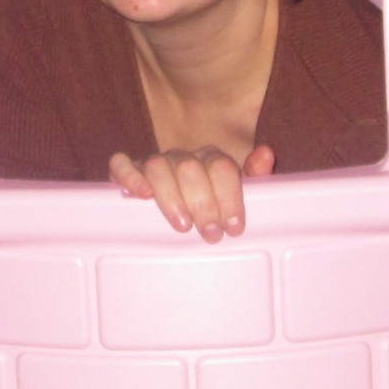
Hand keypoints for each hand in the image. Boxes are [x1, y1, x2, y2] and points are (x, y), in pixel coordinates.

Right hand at [109, 144, 273, 241]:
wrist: (179, 213)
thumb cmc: (211, 209)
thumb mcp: (236, 200)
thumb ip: (255, 179)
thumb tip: (266, 154)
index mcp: (212, 161)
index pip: (222, 167)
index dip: (229, 196)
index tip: (234, 226)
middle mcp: (184, 158)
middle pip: (191, 167)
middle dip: (203, 203)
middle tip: (210, 233)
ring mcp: (155, 163)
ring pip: (158, 165)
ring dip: (171, 196)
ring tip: (182, 225)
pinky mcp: (128, 172)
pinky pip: (121, 164)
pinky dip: (130, 176)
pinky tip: (142, 195)